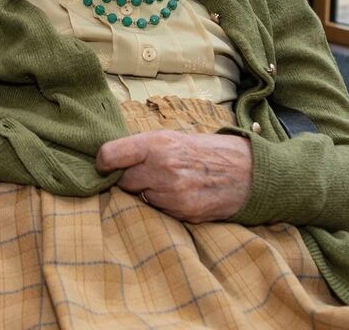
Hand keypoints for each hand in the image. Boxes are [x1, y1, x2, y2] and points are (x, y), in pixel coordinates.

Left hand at [96, 131, 251, 222]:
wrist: (246, 171)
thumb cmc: (204, 151)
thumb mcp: (172, 137)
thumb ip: (141, 147)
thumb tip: (107, 158)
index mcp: (157, 144)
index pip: (110, 155)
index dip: (102, 162)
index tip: (103, 166)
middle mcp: (163, 168)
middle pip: (123, 181)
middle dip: (129, 179)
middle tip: (145, 173)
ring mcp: (173, 193)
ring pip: (139, 198)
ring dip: (147, 193)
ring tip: (168, 182)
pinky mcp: (183, 212)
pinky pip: (158, 210)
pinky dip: (163, 205)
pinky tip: (179, 194)